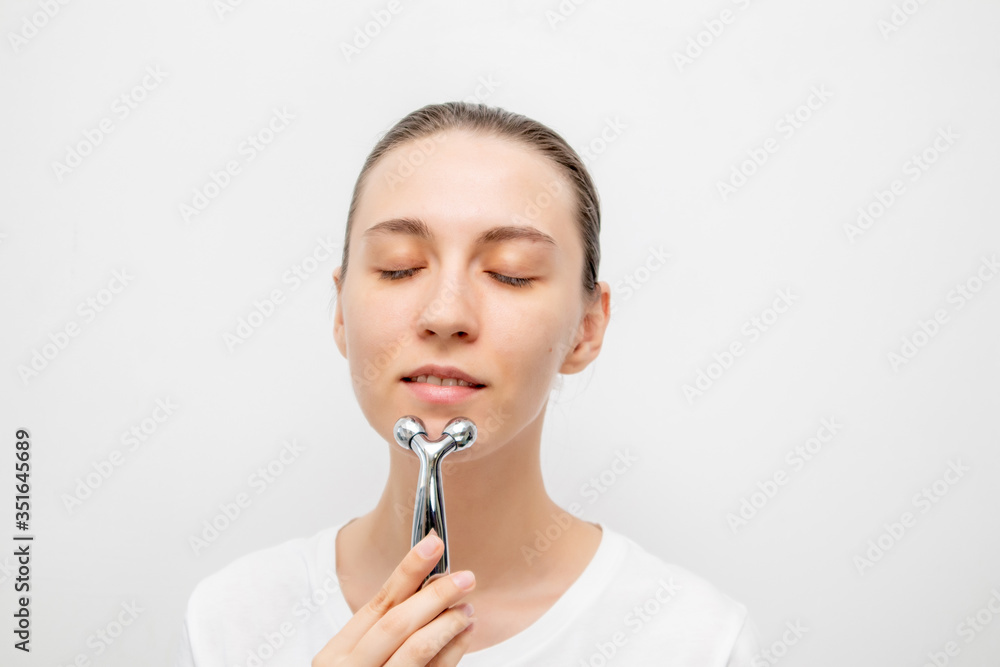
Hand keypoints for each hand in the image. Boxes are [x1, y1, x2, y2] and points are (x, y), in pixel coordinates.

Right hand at [312, 532, 476, 665]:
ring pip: (416, 649)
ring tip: (467, 609)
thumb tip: (429, 585)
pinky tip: (465, 636)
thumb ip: (386, 630)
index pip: (378, 603)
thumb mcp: (358, 660)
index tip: (434, 544)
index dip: (409, 570)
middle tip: (464, 577)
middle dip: (434, 594)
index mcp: (336, 655)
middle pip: (397, 622)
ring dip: (447, 624)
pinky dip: (453, 653)